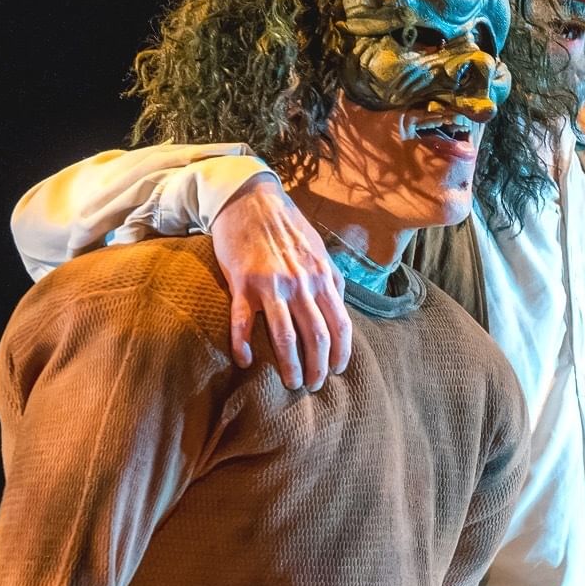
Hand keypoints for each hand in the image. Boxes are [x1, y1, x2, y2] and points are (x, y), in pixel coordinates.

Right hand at [213, 174, 352, 390]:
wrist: (249, 199)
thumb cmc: (286, 227)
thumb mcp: (318, 250)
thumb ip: (331, 280)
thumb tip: (341, 308)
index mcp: (322, 277)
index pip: (341, 325)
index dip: (342, 353)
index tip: (337, 370)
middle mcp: (301, 283)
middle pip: (317, 337)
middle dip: (319, 368)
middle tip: (314, 386)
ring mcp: (271, 285)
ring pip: (285, 336)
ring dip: (290, 366)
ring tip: (292, 383)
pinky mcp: (242, 283)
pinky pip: (242, 322)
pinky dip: (243, 346)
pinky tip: (245, 361)